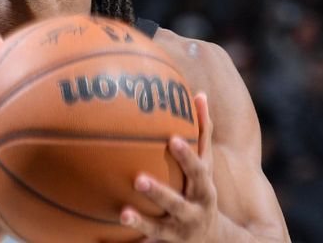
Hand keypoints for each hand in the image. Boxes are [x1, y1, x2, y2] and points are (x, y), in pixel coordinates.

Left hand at [119, 93, 217, 241]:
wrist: (215, 241)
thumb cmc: (201, 190)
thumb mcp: (207, 165)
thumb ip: (204, 132)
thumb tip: (200, 93)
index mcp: (204, 190)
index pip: (197, 171)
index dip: (186, 157)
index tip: (172, 139)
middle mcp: (193, 213)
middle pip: (176, 203)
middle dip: (160, 193)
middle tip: (138, 179)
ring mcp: (178, 232)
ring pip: (159, 229)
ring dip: (141, 222)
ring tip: (122, 213)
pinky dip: (130, 242)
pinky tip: (107, 238)